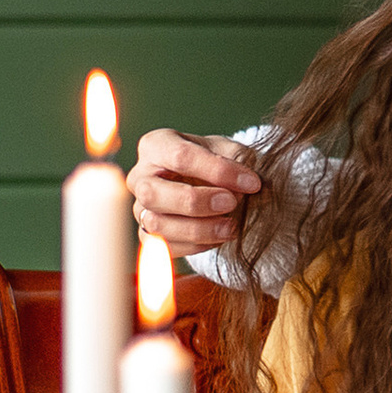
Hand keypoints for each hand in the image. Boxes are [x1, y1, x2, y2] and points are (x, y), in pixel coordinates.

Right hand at [128, 129, 262, 255]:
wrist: (207, 182)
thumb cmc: (214, 161)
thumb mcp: (228, 150)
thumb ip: (239, 161)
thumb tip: (250, 184)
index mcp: (156, 146)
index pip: (180, 157)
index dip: (218, 171)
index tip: (252, 183)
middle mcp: (140, 177)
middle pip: (153, 194)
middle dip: (196, 202)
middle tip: (232, 202)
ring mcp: (140, 208)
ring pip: (157, 224)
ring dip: (199, 229)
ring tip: (232, 226)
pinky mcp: (147, 235)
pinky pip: (165, 246)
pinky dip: (196, 245)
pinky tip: (219, 236)